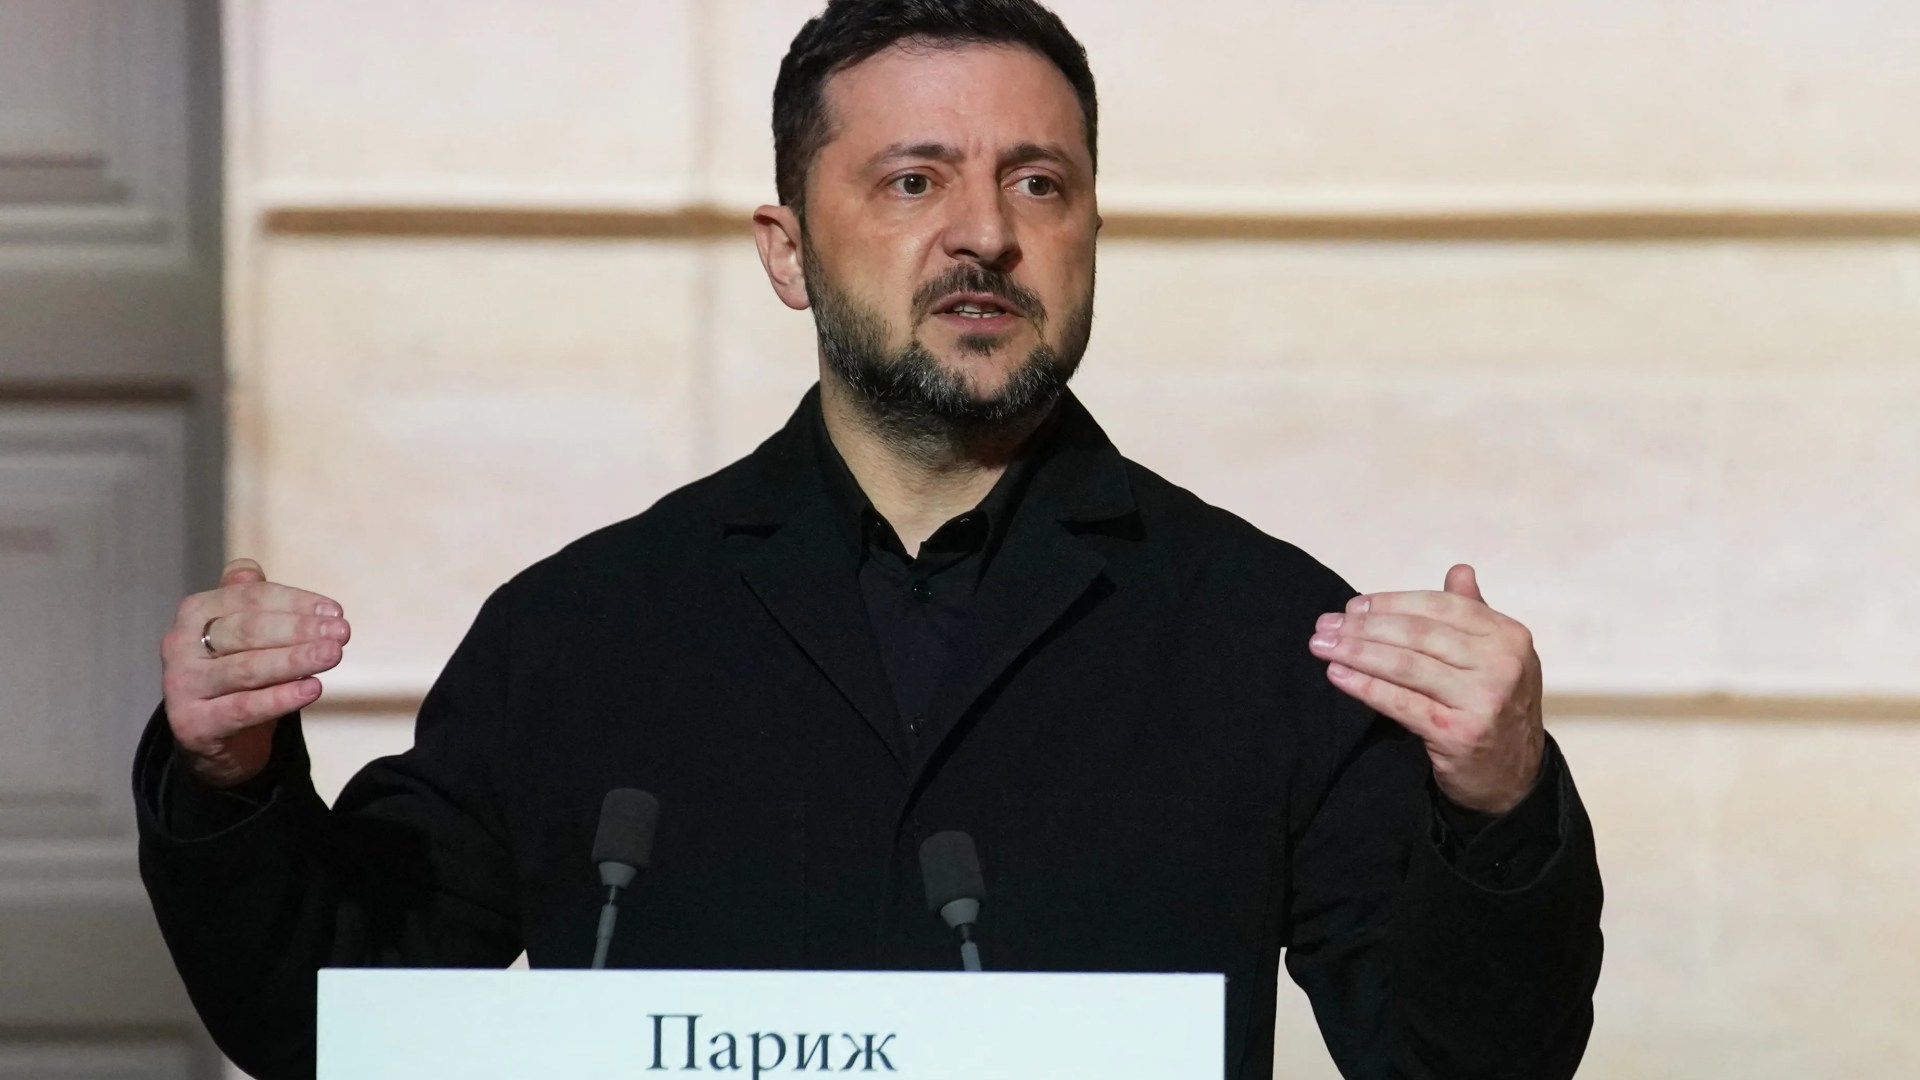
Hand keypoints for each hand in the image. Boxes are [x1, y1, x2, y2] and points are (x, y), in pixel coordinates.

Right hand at [160, 559, 350, 787]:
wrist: (217, 738)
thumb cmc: (239, 674)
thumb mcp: (244, 633)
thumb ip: (249, 599)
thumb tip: (249, 569)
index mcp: (195, 612)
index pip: (250, 598)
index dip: (296, 603)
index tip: (336, 612)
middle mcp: (180, 644)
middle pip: (247, 630)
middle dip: (299, 629)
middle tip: (341, 633)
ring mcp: (183, 685)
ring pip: (246, 668)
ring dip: (295, 660)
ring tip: (333, 655)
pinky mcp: (192, 723)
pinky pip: (243, 708)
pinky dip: (281, 698)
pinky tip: (312, 689)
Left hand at [1308, 564, 1544, 813]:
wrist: (1512, 777)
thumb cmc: (1494, 709)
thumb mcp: (1495, 658)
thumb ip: (1474, 614)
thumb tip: (1459, 570)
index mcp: (1508, 635)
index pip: (1440, 606)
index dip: (1391, 603)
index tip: (1353, 606)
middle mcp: (1501, 663)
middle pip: (1417, 634)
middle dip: (1364, 627)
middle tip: (1325, 625)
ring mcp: (1483, 699)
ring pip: (1405, 665)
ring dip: (1356, 652)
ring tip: (1322, 646)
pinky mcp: (1460, 732)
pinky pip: (1401, 702)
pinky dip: (1365, 686)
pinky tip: (1338, 676)